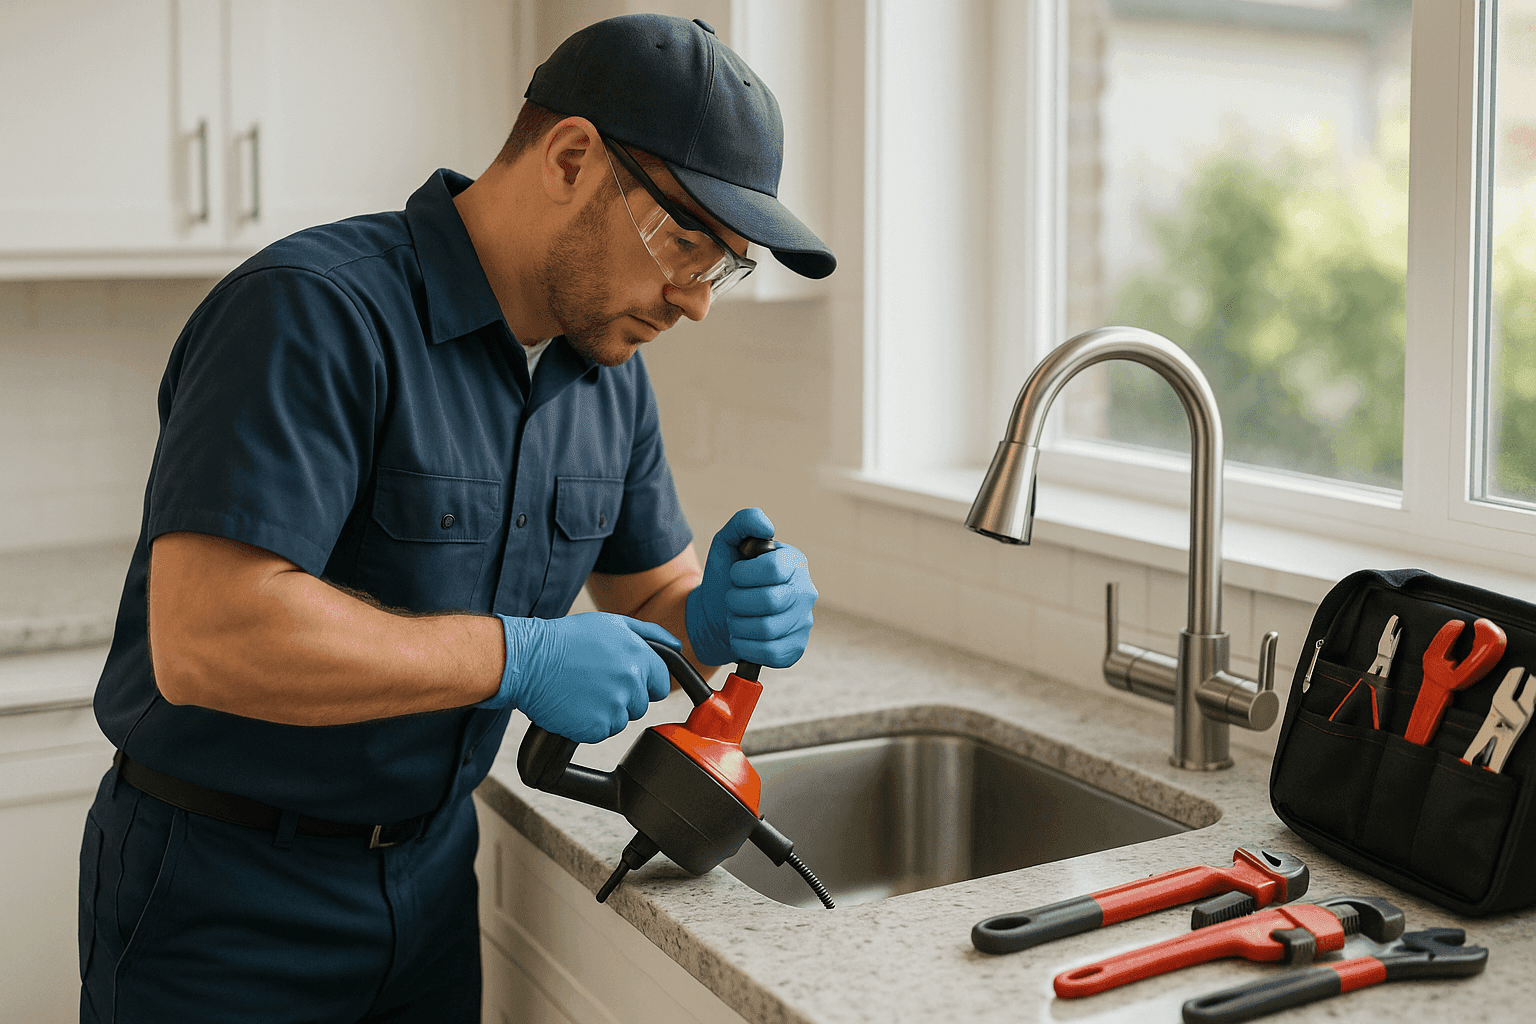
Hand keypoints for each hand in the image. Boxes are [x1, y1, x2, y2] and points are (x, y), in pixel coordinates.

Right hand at [482, 613, 677, 743]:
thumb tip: (677, 646)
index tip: (623, 680)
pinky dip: (588, 725)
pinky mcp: (596, 727)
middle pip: (641, 704)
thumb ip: (649, 634)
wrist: (529, 660)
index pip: (660, 682)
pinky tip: (573, 706)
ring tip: (582, 692)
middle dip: (623, 698)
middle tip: (595, 683)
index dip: (642, 683)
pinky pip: (601, 732)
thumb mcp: (611, 623)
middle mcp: (631, 681)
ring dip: (605, 712)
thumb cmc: (566, 640)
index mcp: (639, 656)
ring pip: (621, 720)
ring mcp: (615, 705)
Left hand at [685, 508, 817, 667]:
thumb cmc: (726, 577)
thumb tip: (767, 527)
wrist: (717, 613)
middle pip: (770, 601)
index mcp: (794, 562)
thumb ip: (745, 521)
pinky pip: (771, 653)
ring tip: (735, 617)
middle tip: (732, 599)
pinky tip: (742, 637)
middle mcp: (806, 591)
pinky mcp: (796, 648)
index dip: (744, 575)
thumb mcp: (729, 541)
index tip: (736, 575)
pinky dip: (746, 646)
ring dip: (738, 624)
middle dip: (738, 601)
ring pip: (767, 630)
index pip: (772, 569)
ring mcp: (804, 621)